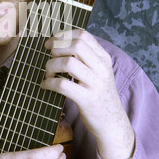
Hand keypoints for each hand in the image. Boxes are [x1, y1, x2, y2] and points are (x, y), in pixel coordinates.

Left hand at [41, 29, 134, 158]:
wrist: (113, 123)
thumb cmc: (99, 95)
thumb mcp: (99, 72)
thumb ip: (85, 58)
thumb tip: (59, 44)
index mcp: (103, 58)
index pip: (83, 35)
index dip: (63, 36)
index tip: (51, 43)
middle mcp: (102, 68)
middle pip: (75, 46)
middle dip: (56, 49)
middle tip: (49, 58)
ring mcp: (95, 84)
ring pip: (68, 63)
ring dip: (51, 66)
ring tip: (48, 74)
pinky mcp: (87, 99)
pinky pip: (62, 85)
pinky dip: (49, 83)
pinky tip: (46, 85)